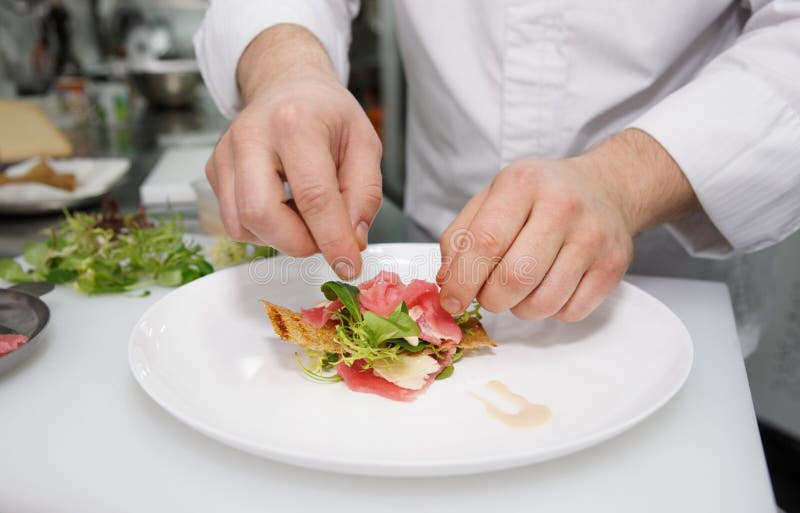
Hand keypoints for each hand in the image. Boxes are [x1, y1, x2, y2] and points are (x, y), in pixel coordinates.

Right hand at [205, 25, 382, 278]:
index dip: (333, 240)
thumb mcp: (365, 144)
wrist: (286, 85)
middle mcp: (251, 136)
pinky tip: (284, 207)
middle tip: (325, 237)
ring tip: (305, 215)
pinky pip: (235, 222)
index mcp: (295, 123)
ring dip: (281, 238)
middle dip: (299, 243)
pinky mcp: (214, 171)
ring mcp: (225, 154)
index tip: (349, 266)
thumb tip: (352, 239)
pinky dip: (265, 229)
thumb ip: (365, 193)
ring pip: (243, 225)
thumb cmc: (326, 114)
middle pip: (262, 214)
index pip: (313, 196)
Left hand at [437, 129, 698, 320]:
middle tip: (488, 293)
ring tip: (520, 287)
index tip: (451, 301)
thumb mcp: (493, 197)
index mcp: (523, 184)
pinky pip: (570, 312)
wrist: (606, 188)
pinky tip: (550, 286)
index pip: (486, 243)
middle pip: (514, 279)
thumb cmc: (541, 196)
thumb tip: (447, 280)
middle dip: (491, 299)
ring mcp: (592, 237)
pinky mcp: (614, 265)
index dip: (462, 281)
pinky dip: (551, 311)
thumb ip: (461, 236)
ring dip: (520, 308)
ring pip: (542, 303)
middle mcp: (562, 207)